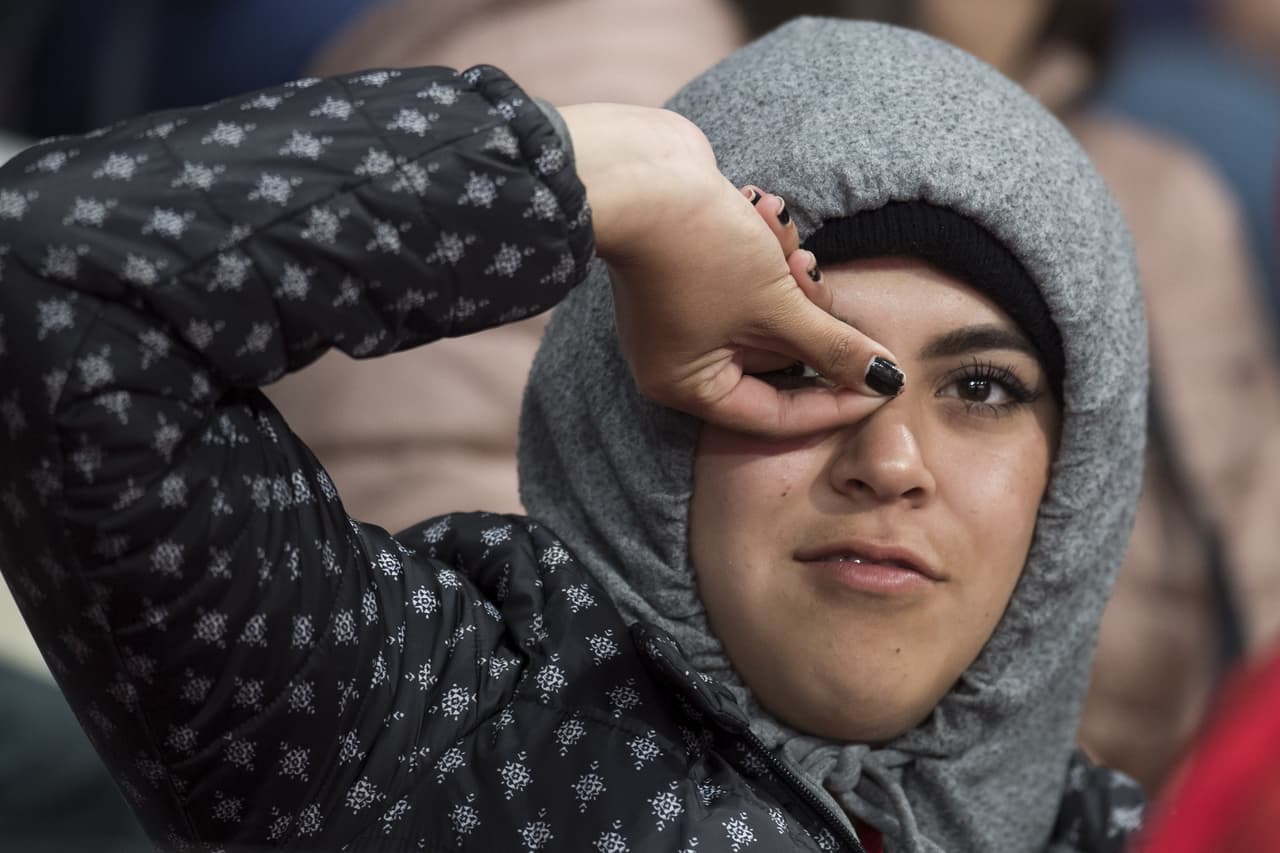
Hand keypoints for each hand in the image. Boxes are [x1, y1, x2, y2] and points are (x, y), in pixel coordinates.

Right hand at [559, 104, 902, 437]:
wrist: (641, 170)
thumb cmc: (697, 250)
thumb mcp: (777, 306)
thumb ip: (833, 347)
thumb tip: (884, 380)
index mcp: (690, 385)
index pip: (777, 416)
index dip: (836, 401)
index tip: (886, 382)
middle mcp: (682, 357)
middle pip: (777, 358)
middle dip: (806, 312)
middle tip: (813, 275)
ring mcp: (685, 313)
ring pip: (769, 311)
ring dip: (788, 272)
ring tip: (783, 235)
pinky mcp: (694, 272)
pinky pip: (750, 278)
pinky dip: (766, 249)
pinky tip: (763, 211)